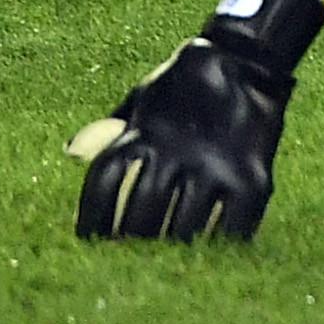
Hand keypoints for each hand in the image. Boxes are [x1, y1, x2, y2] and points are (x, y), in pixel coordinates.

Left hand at [70, 38, 288, 241]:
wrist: (248, 59)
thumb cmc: (184, 84)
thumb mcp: (144, 97)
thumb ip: (111, 128)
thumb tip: (70, 151)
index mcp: (147, 131)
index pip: (104, 183)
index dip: (92, 216)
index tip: (89, 240)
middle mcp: (179, 150)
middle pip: (142, 212)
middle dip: (130, 240)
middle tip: (126, 259)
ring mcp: (217, 166)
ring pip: (183, 228)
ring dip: (169, 250)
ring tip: (161, 263)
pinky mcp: (253, 179)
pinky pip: (230, 230)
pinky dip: (215, 246)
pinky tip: (206, 254)